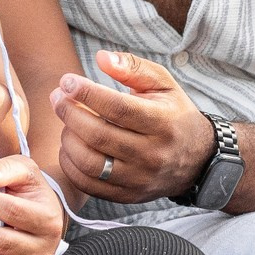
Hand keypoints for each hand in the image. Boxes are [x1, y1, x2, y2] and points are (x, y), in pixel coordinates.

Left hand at [50, 51, 214, 205]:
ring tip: (66, 122)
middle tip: (57, 97)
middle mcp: (153, 154)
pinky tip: (70, 146)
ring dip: (68, 139)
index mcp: (163, 123)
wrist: (197, 159)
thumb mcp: (162, 84)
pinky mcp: (129, 196)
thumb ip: (133, 68)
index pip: (118, 108)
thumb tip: (100, 58)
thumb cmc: (173, 114)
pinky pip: (89, 185)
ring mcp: (140, 179)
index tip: (67, 81)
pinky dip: (71, 165)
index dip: (87, 93)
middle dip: (70, 113)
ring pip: (90, 163)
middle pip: (100, 135)